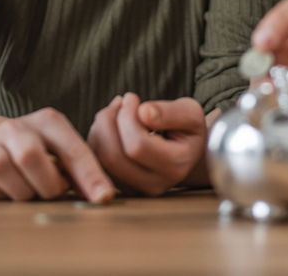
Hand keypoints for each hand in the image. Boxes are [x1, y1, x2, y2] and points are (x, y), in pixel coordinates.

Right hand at [0, 108, 114, 202]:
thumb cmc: (36, 149)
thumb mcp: (60, 149)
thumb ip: (81, 168)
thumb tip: (102, 196)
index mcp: (48, 121)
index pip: (72, 148)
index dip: (89, 175)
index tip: (103, 197)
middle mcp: (16, 128)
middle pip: (30, 156)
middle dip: (48, 185)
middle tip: (55, 191)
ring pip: (5, 172)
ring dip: (25, 192)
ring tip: (32, 190)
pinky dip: (5, 197)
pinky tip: (11, 190)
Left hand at [87, 94, 207, 195]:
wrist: (186, 150)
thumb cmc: (187, 128)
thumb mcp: (190, 113)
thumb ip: (170, 112)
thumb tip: (144, 113)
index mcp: (175, 166)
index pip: (137, 146)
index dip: (128, 117)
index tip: (132, 97)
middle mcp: (155, 185)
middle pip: (114, 156)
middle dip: (109, 121)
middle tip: (120, 102)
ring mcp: (135, 189)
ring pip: (101, 161)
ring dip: (101, 128)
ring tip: (115, 110)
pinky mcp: (120, 186)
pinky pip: (97, 163)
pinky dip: (97, 138)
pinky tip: (111, 124)